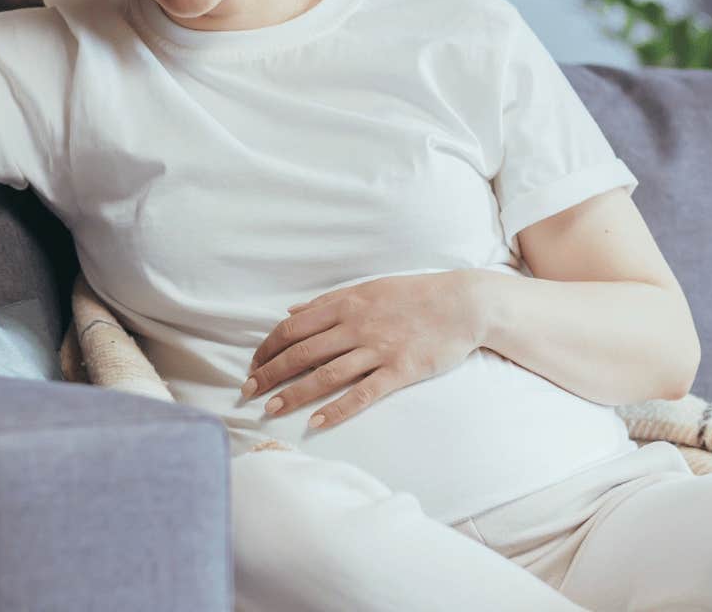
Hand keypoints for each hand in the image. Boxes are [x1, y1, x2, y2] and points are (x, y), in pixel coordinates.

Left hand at [240, 271, 486, 430]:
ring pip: (326, 375)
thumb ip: (329, 301)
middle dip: (270, 374)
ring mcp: (379, 349)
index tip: (253, 365)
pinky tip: (317, 423)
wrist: (463, 304)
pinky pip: (363, 394)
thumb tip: (292, 311)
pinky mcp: (400, 370)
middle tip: (247, 392)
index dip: (268, 348)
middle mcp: (357, 326)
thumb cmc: (416, 295)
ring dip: (294, 394)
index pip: (294, 328)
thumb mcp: (369, 288)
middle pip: (302, 353)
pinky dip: (338, 409)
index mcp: (347, 305)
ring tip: (271, 409)